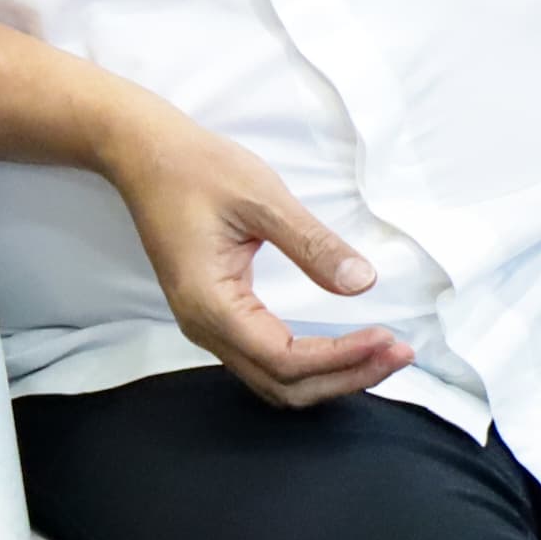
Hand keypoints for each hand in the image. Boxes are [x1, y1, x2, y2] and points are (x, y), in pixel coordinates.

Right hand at [94, 97, 411, 408]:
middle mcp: (204, 327)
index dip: (342, 357)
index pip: (286, 359)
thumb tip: (364, 283)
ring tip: (378, 355)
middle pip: (283, 385)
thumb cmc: (195, 169)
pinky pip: (265, 360)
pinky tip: (341, 347)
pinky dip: (308, 363)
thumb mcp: (261, 197)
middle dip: (346, 377)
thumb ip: (312, 245)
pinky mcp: (214, 315)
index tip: (388, 337)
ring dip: (330, 376)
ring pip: (274, 380)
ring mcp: (206, 325)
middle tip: (398, 353)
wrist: (142, 154)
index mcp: (210, 303)